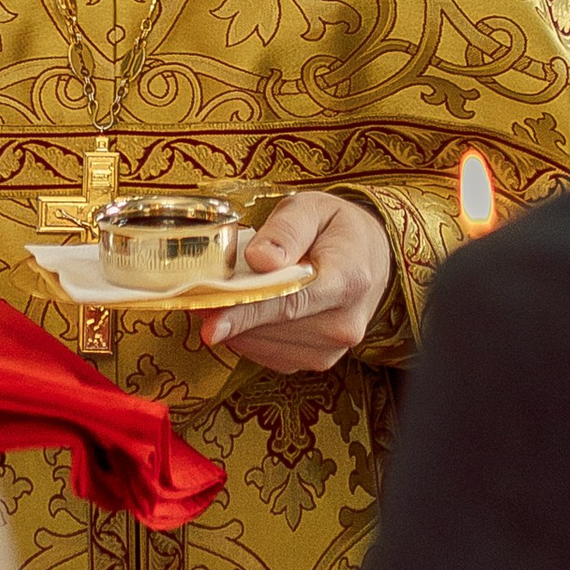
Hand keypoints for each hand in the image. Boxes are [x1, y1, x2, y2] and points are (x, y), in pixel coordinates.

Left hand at [206, 191, 392, 373]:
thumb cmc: (337, 229)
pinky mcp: (318, 361)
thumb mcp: (312, 208)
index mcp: (348, 279)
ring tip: (225, 296)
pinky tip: (247, 312)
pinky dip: (250, 336)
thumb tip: (261, 259)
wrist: (370, 259)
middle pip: (273, 327)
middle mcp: (345, 322)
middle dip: (232, 312)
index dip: (248, 314)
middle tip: (199, 293)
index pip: (291, 303)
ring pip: (266, 345)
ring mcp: (333, 348)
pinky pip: (270, 355)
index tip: (212, 324)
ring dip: (238, 325)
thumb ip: (286, 230)